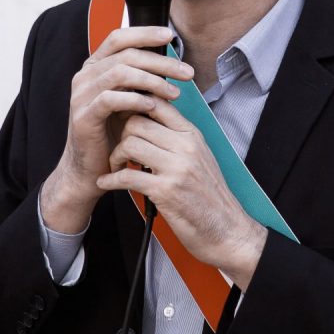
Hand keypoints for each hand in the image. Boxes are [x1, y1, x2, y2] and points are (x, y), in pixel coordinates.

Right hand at [40, 27, 193, 232]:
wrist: (91, 168)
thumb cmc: (114, 133)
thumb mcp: (130, 101)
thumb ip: (142, 80)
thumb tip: (173, 65)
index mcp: (95, 67)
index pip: (119, 37)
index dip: (144, 33)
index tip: (170, 36)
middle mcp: (85, 76)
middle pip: (126, 55)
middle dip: (161, 62)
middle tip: (186, 73)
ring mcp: (81, 95)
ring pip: (120, 73)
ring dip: (152, 80)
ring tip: (175, 93)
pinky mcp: (83, 115)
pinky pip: (110, 99)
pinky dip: (135, 99)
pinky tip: (153, 106)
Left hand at [98, 97, 267, 289]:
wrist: (227, 229)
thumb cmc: (210, 196)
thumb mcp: (200, 158)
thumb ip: (178, 140)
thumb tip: (151, 124)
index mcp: (193, 135)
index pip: (158, 104)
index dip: (134, 107)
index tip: (122, 120)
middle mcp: (186, 146)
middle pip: (137, 122)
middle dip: (120, 135)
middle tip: (120, 150)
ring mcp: (177, 168)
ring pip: (130, 144)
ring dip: (115, 156)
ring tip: (116, 167)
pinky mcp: (166, 191)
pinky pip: (127, 176)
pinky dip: (111, 180)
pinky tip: (106, 183)